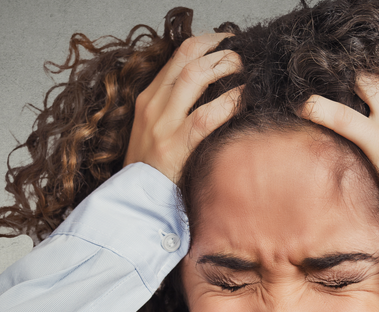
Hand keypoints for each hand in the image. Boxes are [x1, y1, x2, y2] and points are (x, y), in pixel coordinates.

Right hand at [125, 32, 243, 181]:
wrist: (134, 202)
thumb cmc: (150, 169)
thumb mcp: (153, 129)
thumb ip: (174, 108)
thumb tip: (209, 90)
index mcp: (148, 98)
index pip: (178, 56)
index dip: (206, 43)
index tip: (226, 42)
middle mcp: (153, 105)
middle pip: (188, 59)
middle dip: (219, 50)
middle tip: (241, 53)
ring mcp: (163, 124)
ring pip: (195, 77)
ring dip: (224, 66)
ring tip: (244, 69)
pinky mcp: (175, 146)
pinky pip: (207, 116)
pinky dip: (230, 102)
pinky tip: (244, 98)